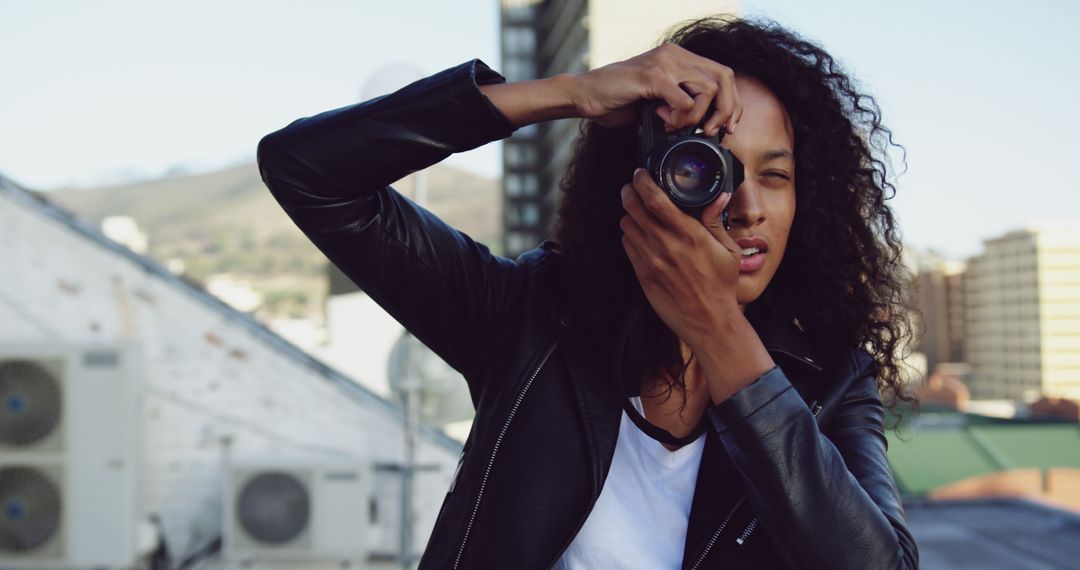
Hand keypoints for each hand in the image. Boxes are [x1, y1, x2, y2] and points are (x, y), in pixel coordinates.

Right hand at [570, 43, 742, 133]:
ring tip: (679, 128)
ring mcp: (664, 63)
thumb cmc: (617, 100)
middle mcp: (674, 55)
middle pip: (724, 77)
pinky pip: (684, 100)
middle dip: (726, 109)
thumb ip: (678, 106)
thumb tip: (703, 127)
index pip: (722, 73)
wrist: (585, 94)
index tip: (727, 126)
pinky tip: (665, 124)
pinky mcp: (652, 76)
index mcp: (678, 58)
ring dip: (700, 116)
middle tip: (714, 131)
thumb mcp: (656, 102)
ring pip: (708, 89)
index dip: (731, 101)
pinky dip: (680, 118)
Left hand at [619, 168, 742, 347]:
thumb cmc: (721, 286)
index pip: (656, 199)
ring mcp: (651, 260)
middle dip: (630, 192)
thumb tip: (719, 196)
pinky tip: (641, 234)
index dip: (643, 182)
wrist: (708, 320)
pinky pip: (627, 245)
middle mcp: (666, 245)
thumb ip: (716, 221)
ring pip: (627, 224)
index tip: (640, 173)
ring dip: (630, 214)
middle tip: (633, 187)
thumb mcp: (728, 250)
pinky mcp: (642, 274)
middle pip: (634, 208)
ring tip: (639, 211)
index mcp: (689, 235)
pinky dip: (631, 235)